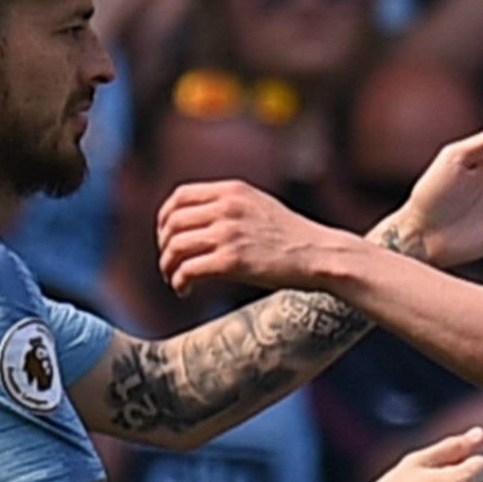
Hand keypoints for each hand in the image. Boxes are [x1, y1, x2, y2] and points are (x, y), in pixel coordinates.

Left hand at [157, 181, 364, 296]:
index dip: (164, 218)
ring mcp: (228, 234)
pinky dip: (179, 282)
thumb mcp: (257, 204)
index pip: (179, 197)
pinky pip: (188, 271)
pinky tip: (184, 290)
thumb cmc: (290, 236)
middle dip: (163, 246)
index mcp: (232, 190)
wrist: (318, 255)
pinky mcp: (231, 261)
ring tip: (175, 280)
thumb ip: (228, 205)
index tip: (165, 236)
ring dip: (168, 267)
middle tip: (169, 264)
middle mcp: (227, 208)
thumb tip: (193, 219)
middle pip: (172, 223)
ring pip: (175, 247)